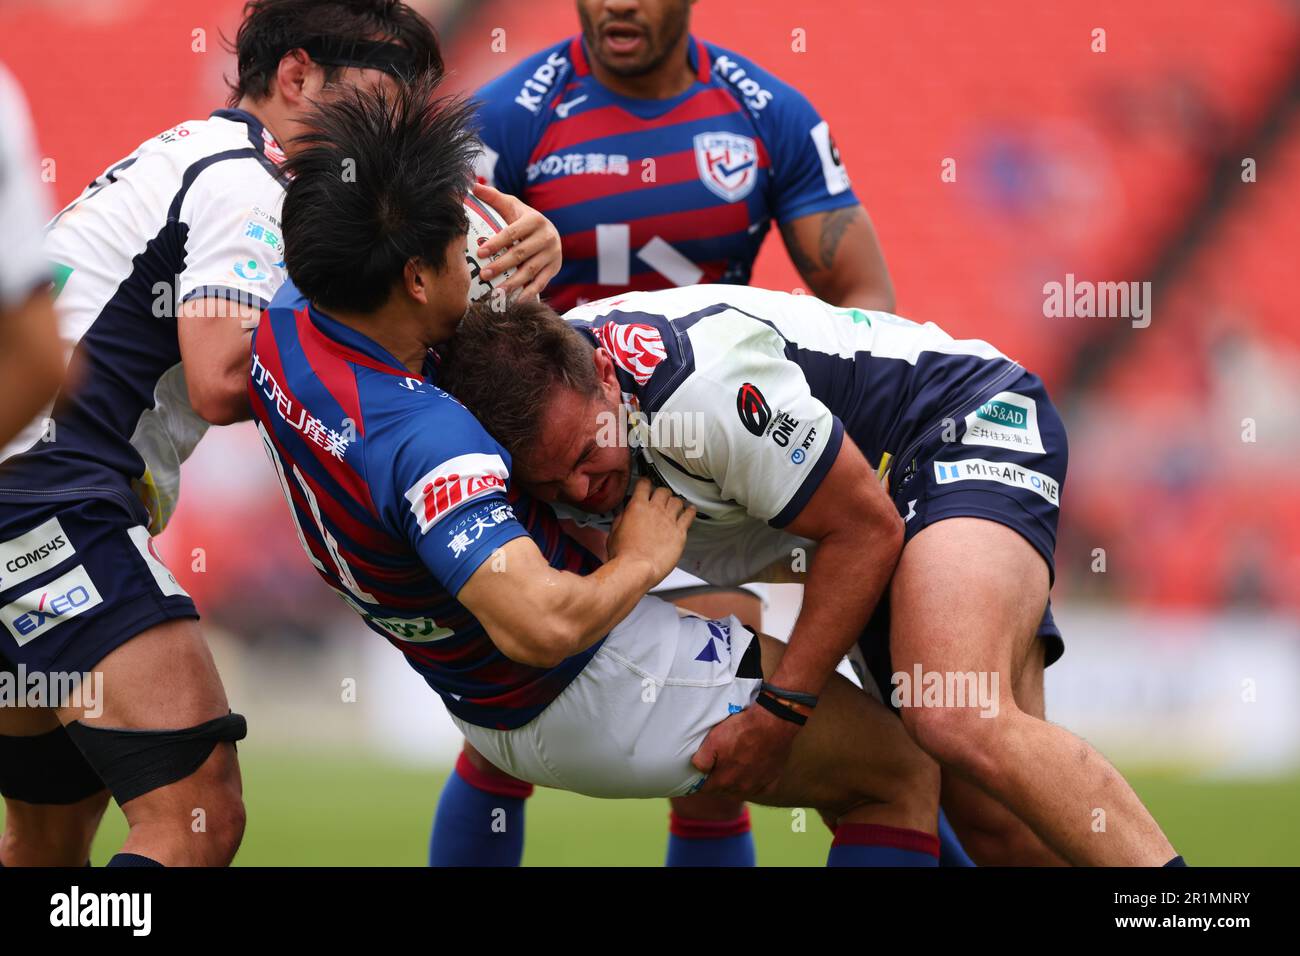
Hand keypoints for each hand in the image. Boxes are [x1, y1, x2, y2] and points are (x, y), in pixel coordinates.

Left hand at [471, 182, 561, 298]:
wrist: (548, 232)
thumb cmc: (523, 219)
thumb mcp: (511, 206)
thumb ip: (493, 197)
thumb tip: (471, 185)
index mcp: (535, 220)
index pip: (513, 232)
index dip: (496, 243)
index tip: (480, 252)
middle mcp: (547, 237)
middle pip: (521, 254)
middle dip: (502, 265)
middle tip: (484, 275)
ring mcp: (553, 254)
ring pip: (530, 271)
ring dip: (513, 283)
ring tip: (496, 292)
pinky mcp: (555, 269)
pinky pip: (541, 284)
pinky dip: (527, 294)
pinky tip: (514, 301)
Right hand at [606, 478, 694, 584]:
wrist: (637, 568)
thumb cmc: (624, 555)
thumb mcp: (614, 532)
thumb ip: (621, 518)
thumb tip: (624, 514)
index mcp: (638, 507)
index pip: (644, 485)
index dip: (645, 483)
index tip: (646, 484)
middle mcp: (655, 510)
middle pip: (663, 491)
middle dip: (662, 493)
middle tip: (661, 497)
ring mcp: (669, 520)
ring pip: (677, 501)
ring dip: (675, 502)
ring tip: (675, 505)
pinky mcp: (680, 532)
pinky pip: (689, 516)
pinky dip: (691, 511)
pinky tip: (691, 510)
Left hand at [692, 703, 799, 799]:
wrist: (772, 723)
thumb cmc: (742, 729)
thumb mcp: (714, 739)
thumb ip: (702, 760)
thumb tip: (698, 770)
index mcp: (724, 780)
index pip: (706, 788)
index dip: (700, 781)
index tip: (699, 775)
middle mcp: (740, 788)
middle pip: (723, 790)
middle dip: (717, 782)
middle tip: (716, 768)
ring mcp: (757, 785)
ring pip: (740, 791)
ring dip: (734, 783)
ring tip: (733, 769)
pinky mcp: (772, 781)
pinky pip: (759, 788)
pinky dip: (754, 783)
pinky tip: (752, 772)